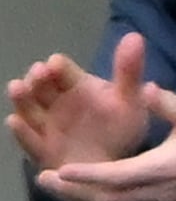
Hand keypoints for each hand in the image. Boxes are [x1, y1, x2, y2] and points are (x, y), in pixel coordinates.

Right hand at [8, 33, 154, 174]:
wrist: (114, 165)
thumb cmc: (120, 127)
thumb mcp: (130, 99)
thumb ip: (129, 71)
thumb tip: (135, 36)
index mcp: (77, 86)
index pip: (63, 71)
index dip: (58, 66)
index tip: (56, 63)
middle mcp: (57, 103)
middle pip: (42, 87)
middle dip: (38, 79)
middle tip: (38, 73)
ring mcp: (47, 126)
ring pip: (30, 110)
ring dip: (23, 99)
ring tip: (17, 87)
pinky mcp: (42, 150)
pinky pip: (30, 141)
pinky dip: (23, 132)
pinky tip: (15, 121)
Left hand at [31, 76, 175, 200]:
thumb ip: (171, 104)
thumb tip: (146, 88)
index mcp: (165, 168)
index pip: (118, 176)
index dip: (87, 175)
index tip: (61, 169)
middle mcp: (156, 195)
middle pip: (106, 200)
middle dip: (72, 191)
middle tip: (43, 179)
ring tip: (58, 191)